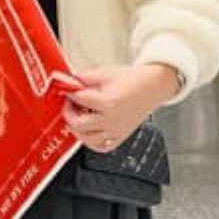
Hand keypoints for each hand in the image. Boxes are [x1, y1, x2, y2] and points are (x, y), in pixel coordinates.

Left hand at [61, 64, 179, 152]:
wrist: (151, 86)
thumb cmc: (132, 80)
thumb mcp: (104, 72)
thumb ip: (83, 78)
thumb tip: (68, 82)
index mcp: (108, 102)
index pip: (79, 100)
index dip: (69, 93)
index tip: (66, 89)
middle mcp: (112, 120)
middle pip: (79, 124)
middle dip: (69, 113)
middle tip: (69, 104)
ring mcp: (116, 131)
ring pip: (87, 139)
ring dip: (77, 129)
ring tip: (77, 117)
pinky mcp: (120, 136)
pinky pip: (100, 146)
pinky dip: (90, 140)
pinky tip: (88, 130)